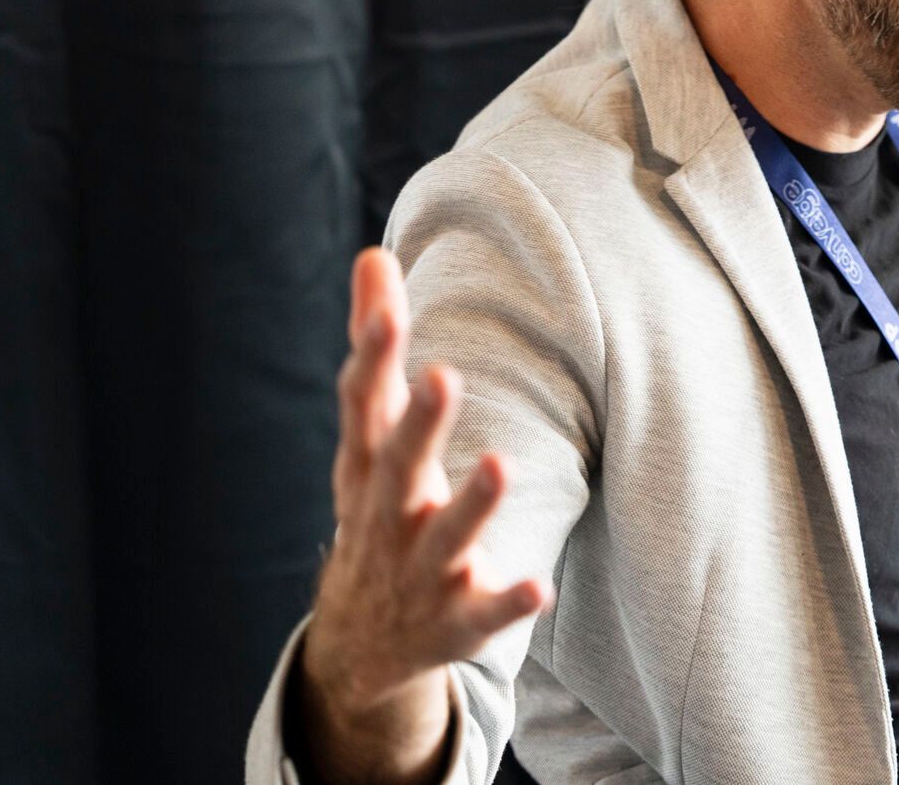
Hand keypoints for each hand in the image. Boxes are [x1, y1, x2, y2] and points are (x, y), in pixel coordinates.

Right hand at [291, 248, 550, 784]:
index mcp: (366, 467)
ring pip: (445, 538)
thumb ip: (376, 345)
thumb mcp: (368, 433)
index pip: (363, 406)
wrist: (359, 643)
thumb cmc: (377, 504)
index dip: (373, 359)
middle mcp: (388, 516)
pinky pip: (485, 612)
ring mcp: (422, 571)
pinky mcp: (456, 619)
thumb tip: (373, 255)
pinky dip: (508, 602)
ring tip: (500, 464)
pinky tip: (539, 587)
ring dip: (470, 505)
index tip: (386, 310)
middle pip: (400, 467)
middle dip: (419, 423)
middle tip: (442, 375)